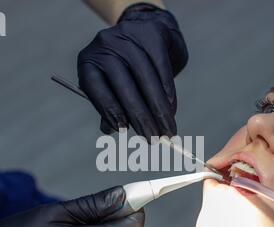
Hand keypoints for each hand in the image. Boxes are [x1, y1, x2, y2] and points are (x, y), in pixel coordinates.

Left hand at [78, 3, 187, 141]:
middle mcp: (106, 47)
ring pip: (147, 80)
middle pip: (125, 87)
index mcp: (89, 62)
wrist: (146, 29)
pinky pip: (162, 69)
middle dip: (141, 117)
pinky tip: (171, 109)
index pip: (96, 89)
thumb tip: (111, 130)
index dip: (110, 111)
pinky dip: (168, 93)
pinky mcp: (152, 35)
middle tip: (152, 138)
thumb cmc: (125, 67)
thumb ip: (110, 106)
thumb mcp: (111, 84)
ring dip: (159, 110)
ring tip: (167, 130)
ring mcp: (129, 37)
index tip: (124, 130)